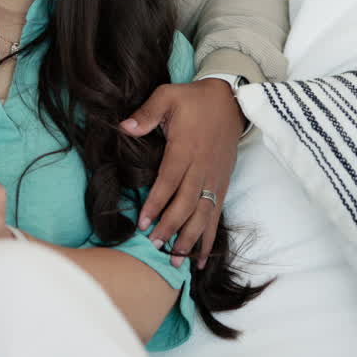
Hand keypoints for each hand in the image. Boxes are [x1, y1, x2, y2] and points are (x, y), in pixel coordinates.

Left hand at [121, 79, 243, 267]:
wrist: (231, 101)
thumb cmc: (194, 100)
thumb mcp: (168, 95)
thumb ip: (147, 112)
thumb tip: (125, 127)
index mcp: (185, 149)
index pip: (169, 181)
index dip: (156, 203)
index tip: (143, 223)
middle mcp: (201, 168)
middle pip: (186, 204)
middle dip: (171, 227)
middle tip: (155, 246)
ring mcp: (214, 178)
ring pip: (203, 214)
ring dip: (190, 238)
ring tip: (176, 260)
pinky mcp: (222, 184)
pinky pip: (216, 214)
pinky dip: (209, 237)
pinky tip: (200, 257)